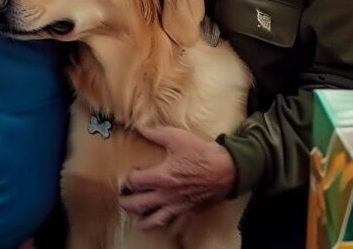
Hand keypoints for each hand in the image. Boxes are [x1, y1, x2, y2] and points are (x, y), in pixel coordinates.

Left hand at [118, 126, 235, 229]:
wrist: (228, 170)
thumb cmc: (203, 154)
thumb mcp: (179, 137)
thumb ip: (157, 133)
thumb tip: (140, 128)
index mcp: (161, 177)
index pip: (134, 182)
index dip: (127, 178)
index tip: (130, 173)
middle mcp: (166, 195)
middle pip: (137, 205)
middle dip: (126, 202)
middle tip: (123, 197)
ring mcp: (177, 206)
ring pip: (152, 220)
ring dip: (140, 219)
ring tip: (136, 215)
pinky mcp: (188, 211)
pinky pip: (172, 223)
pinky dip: (163, 223)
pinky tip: (160, 220)